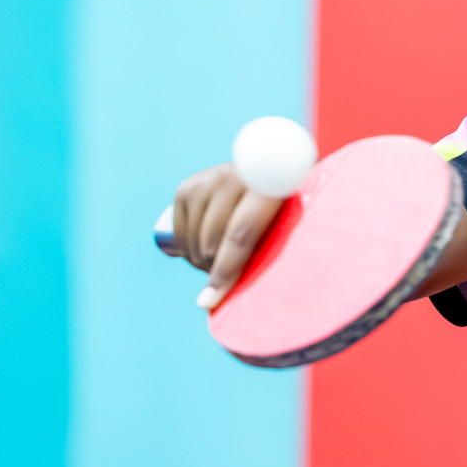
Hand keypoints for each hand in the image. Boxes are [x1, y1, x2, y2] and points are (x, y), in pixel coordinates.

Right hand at [171, 162, 283, 308]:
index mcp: (267, 189)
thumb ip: (269, 248)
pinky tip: (201, 247)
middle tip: (227, 273)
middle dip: (214, 269)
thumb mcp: (287, 221)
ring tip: (218, 258)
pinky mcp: (187, 188)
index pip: (240, 236)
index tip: (209, 302)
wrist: (271, 164)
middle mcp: (233, 179)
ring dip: (201, 260)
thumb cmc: (284, 207)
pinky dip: (188, 249)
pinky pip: (179, 233)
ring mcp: (207, 181)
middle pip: (213, 243)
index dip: (225, 271)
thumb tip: (228, 297)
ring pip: (194, 241)